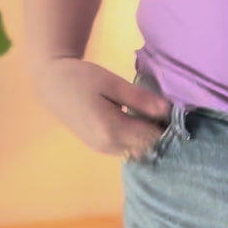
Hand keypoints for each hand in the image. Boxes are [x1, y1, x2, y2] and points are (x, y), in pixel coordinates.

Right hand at [34, 58, 172, 160]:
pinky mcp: (99, 147)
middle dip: (160, 133)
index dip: (168, 126)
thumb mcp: (112, 83)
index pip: (152, 138)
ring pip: (137, 150)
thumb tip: (169, 110)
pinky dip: (137, 138)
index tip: (176, 111)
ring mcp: (102, 149)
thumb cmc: (81, 78)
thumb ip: (140, 99)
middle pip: (146, 147)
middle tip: (167, 111)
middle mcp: (108, 146)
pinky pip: (126, 148)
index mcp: (111, 130)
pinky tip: (140, 120)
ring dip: (148, 136)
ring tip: (153, 114)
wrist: (51, 84)